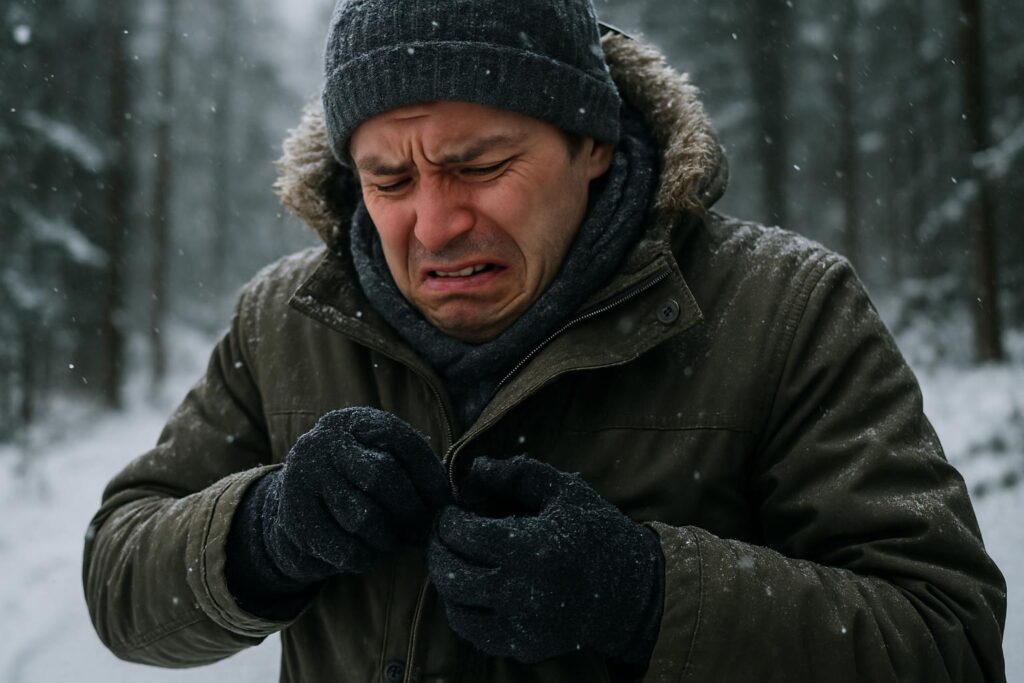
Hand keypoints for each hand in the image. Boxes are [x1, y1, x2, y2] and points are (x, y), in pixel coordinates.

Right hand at [242, 407, 449, 586]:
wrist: (294, 506)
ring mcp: (304, 479)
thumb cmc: (356, 483)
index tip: (443, 501)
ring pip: (363, 516)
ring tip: (394, 541)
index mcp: (353, 423)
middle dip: (411, 509)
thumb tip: (452, 498)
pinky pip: (344, 548)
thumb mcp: (381, 459)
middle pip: (381, 476)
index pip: (400, 441)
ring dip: (389, 537)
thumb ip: (414, 469)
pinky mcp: (295, 519)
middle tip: (423, 530)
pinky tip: (370, 553)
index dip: (429, 474)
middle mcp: (324, 443)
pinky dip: (366, 557)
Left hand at [427, 455, 662, 663]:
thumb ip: (517, 474)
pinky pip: (474, 632)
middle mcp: (521, 592)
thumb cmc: (598, 532)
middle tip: (440, 532)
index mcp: (531, 548)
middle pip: (451, 572)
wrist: (632, 591)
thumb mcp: (564, 491)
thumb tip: (474, 469)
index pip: (463, 535)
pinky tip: (468, 589)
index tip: (449, 510)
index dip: (447, 519)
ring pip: (456, 606)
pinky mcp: (524, 647)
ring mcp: (522, 626)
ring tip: (451, 558)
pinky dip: (462, 609)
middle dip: (437, 547)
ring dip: (445, 579)